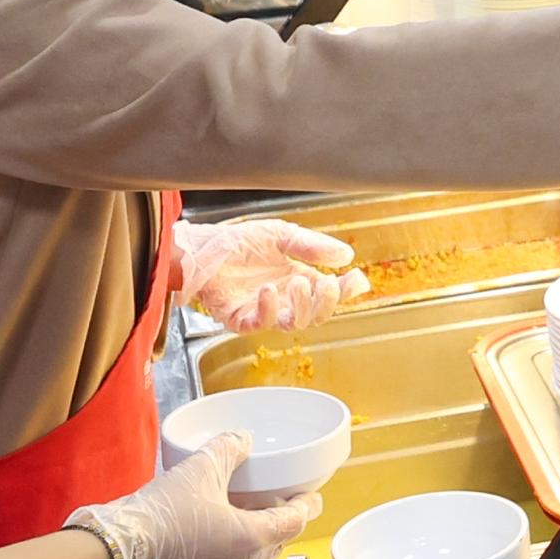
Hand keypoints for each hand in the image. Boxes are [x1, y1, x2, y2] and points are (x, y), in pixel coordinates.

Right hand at [74, 436, 322, 558]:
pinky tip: (210, 533)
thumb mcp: (200, 470)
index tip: (312, 497)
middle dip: (279, 522)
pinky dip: (224, 550)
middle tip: (276, 500)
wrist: (119, 550)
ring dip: (251, 537)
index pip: (295, 521)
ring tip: (242, 513)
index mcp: (253, 538)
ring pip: (248, 558)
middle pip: (275, 542)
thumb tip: (241, 439)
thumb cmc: (163, 513)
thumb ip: (227, 450)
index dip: (307, 505)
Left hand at [178, 215, 356, 331]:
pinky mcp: (241, 319)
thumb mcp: (279, 234)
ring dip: (301, 306)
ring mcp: (264, 311)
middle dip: (327, 302)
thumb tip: (345, 255)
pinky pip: (261, 323)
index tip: (358, 279)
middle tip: (328, 283)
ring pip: (294, 324)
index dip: (346, 291)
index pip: (329, 293)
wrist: (201, 248)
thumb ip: (311, 246)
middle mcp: (284, 299)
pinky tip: (268, 291)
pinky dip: (268, 309)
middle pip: (317, 315)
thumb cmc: (236, 242)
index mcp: (298, 278)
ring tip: (298, 282)